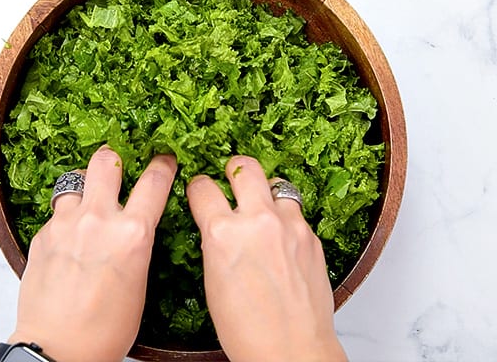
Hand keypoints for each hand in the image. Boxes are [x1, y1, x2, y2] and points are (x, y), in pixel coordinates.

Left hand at [9, 145, 176, 361]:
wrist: (58, 347)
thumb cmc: (104, 329)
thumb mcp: (138, 283)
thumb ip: (136, 245)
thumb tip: (134, 228)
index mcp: (132, 234)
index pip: (154, 181)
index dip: (162, 165)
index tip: (164, 159)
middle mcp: (98, 220)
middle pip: (106, 161)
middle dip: (113, 160)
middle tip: (116, 168)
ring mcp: (65, 224)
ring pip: (74, 183)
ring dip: (84, 190)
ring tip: (87, 208)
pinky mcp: (42, 234)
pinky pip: (57, 213)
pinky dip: (65, 220)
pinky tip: (69, 241)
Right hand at [186, 156, 346, 360]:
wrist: (291, 350)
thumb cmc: (247, 330)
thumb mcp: (212, 281)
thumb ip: (215, 243)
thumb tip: (216, 226)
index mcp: (223, 233)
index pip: (203, 187)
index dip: (198, 188)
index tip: (199, 191)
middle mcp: (258, 222)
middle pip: (245, 167)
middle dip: (234, 168)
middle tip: (231, 176)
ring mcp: (290, 228)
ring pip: (278, 187)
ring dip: (266, 195)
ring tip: (261, 212)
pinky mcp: (313, 238)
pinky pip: (296, 215)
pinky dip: (286, 221)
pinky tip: (280, 241)